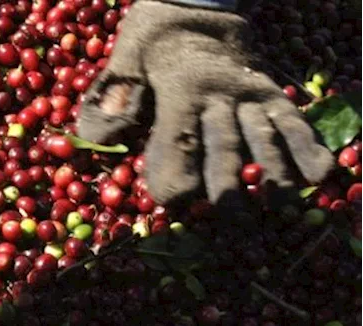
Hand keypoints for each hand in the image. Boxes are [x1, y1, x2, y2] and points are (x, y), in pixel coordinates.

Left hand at [77, 0, 333, 205]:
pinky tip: (315, 177)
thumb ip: (112, 99)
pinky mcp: (273, 93)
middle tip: (230, 215)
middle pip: (225, 147)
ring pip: (265, 137)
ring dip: (272, 174)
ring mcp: (251, 94)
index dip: (173, 174)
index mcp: (179, 89)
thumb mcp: (123, 61)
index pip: (178, 140)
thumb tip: (99, 139)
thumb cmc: (151, 45)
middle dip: (227, 185)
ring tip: (273, 205)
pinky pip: (294, 121)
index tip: (172, 200)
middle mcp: (220, 94)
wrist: (196, 8)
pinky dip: (307, 148)